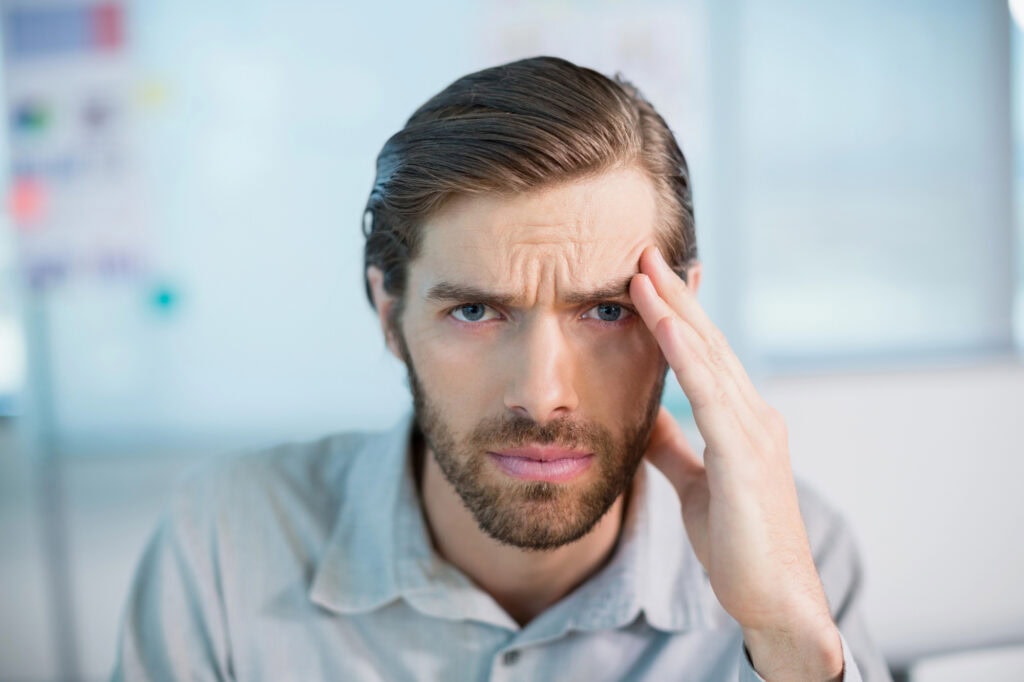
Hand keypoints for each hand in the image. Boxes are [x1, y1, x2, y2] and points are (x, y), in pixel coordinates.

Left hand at [629, 246, 843, 680]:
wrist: (776, 601)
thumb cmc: (739, 546)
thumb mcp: (696, 485)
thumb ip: (675, 448)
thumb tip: (647, 418)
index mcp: (741, 422)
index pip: (705, 355)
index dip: (679, 313)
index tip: (651, 276)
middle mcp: (753, 416)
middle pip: (707, 342)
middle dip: (674, 294)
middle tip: (643, 250)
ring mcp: (753, 433)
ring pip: (707, 356)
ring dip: (673, 309)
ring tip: (641, 270)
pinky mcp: (744, 457)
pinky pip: (708, 394)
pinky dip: (683, 354)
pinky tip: (660, 323)